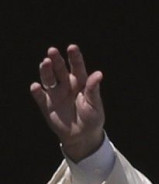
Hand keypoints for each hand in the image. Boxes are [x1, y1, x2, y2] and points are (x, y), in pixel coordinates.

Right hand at [30, 44, 104, 161]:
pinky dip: (37, 92)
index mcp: (80, 83)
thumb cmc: (92, 118)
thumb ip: (93, 90)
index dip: (74, 57)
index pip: (77, 67)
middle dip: (56, 60)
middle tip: (52, 51)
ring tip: (45, 63)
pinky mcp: (46, 105)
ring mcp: (55, 94)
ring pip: (48, 79)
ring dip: (45, 71)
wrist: (83, 136)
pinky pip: (40, 97)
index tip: (72, 47)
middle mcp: (66, 85)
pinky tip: (36, 87)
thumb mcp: (95, 105)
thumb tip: (98, 74)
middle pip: (59, 70)